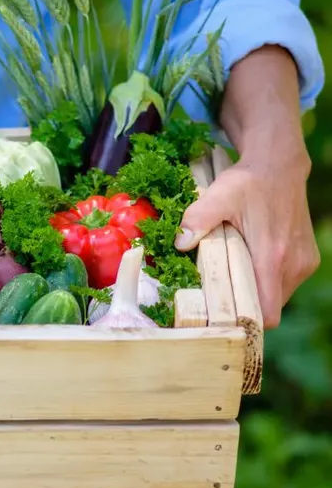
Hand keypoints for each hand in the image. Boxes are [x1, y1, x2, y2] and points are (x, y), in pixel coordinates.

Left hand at [174, 139, 318, 328]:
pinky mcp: (306, 258)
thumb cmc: (247, 183)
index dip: (244, 321)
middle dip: (244, 307)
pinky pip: (284, 283)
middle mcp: (294, 265)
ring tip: (229, 277)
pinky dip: (266, 281)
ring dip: (254, 292)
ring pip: (277, 297)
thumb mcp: (218, 195)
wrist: (279, 165)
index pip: (266, 312)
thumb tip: (180, 243)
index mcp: (272, 257)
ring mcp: (303, 262)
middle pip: (269, 308)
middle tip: (215, 297)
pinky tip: (246, 265)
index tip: (221, 318)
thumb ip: (198, 219)